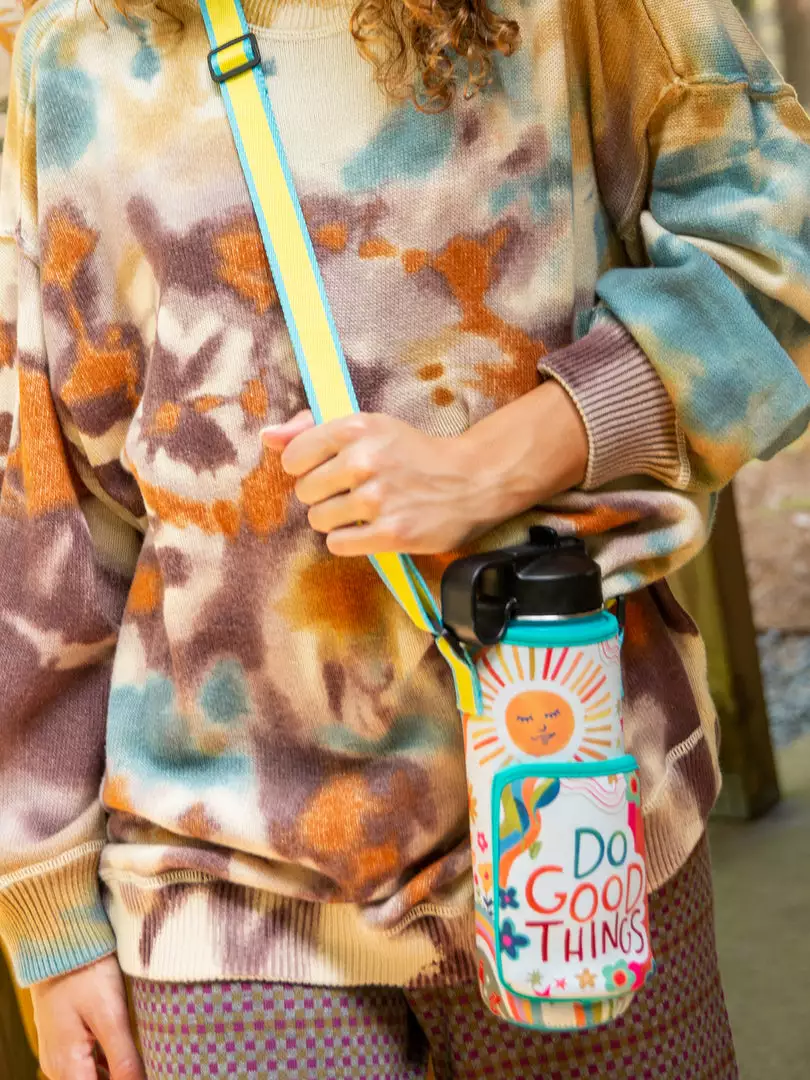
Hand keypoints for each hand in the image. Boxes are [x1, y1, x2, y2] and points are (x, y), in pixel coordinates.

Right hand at [31, 954, 145, 1079]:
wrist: (59, 942)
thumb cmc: (85, 972)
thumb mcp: (109, 1014)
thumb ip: (123, 1057)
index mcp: (66, 1064)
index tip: (145, 1073)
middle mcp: (56, 1066)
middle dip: (118, 1079)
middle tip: (146, 1065)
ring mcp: (58, 1053)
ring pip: (88, 1078)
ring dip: (112, 1074)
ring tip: (138, 1060)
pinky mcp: (63, 1040)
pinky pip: (84, 1065)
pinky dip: (104, 1066)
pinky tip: (124, 1055)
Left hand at [263, 380, 587, 555]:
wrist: (471, 480)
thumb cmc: (414, 453)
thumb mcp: (370, 427)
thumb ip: (313, 428)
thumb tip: (267, 437)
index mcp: (357, 428)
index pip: (294, 455)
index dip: (306, 467)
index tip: (327, 469)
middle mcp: (365, 460)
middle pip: (305, 492)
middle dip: (323, 495)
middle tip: (353, 491)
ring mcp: (378, 499)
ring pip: (319, 520)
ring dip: (336, 520)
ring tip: (364, 511)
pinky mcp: (391, 533)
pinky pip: (338, 544)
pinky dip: (349, 540)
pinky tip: (369, 529)